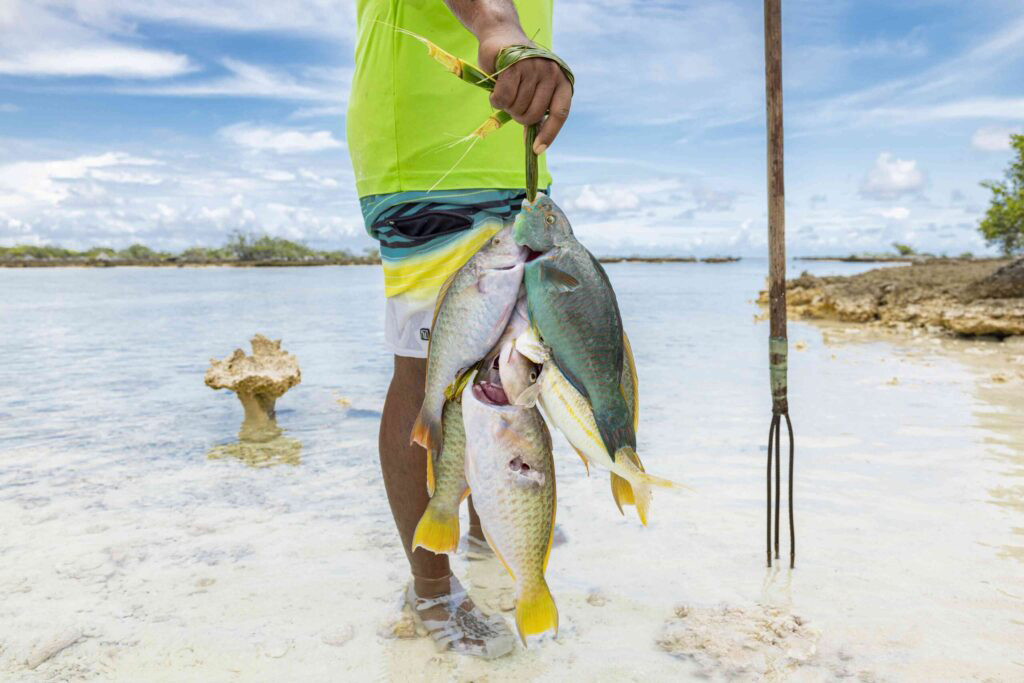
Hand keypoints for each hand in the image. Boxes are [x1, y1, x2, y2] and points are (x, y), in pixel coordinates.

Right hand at [477, 31, 572, 155]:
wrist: (501, 34)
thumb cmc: (518, 68)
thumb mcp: (533, 88)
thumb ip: (536, 108)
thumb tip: (536, 143)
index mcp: (562, 81)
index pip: (560, 113)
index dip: (549, 134)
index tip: (537, 150)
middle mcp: (552, 73)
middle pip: (534, 114)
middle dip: (518, 116)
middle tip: (511, 106)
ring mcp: (534, 68)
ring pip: (517, 107)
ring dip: (506, 106)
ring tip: (504, 90)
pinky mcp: (514, 65)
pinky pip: (503, 98)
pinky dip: (496, 100)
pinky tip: (495, 90)